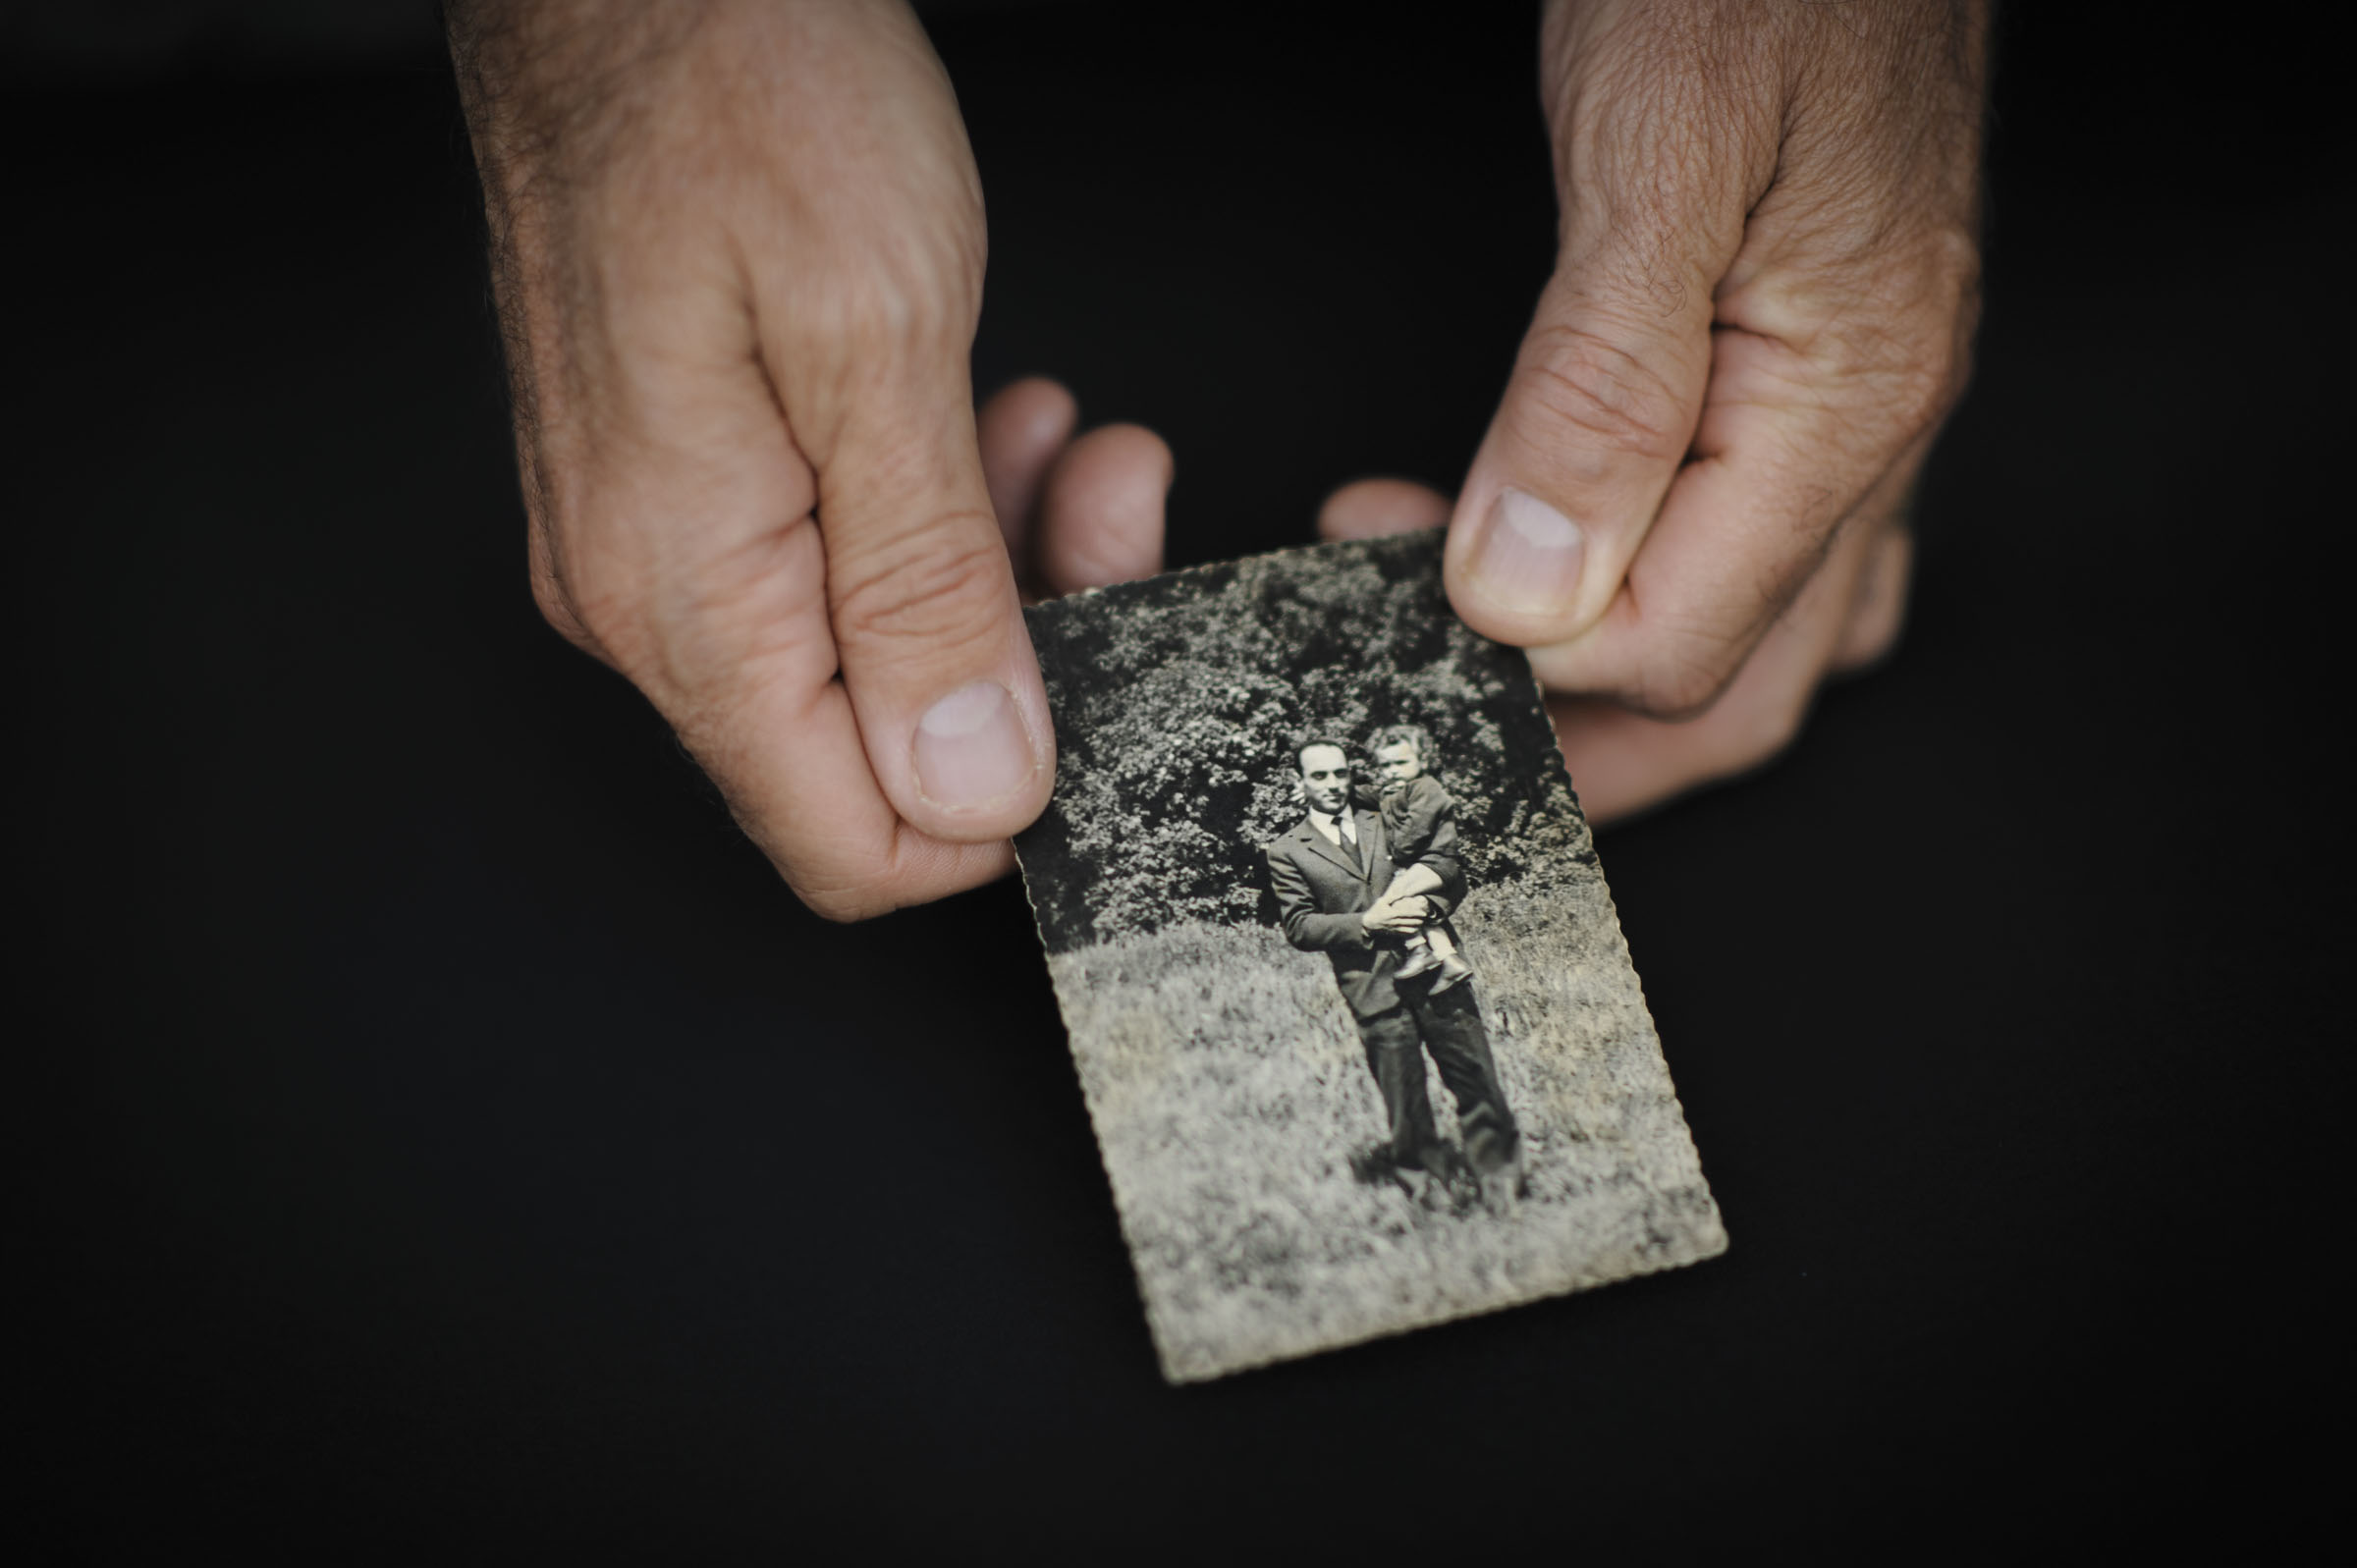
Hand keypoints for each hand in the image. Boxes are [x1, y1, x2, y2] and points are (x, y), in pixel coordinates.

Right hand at [448, 0, 1169, 918]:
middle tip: (1111, 512)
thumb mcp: (877, 340)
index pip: (847, 846)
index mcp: (684, 596)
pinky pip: (834, 568)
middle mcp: (650, 597)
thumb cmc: (731, 88)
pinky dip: (937, 514)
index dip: (995, 813)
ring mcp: (660, 543)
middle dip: (1025, 657)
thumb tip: (975, 784)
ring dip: (995, 567)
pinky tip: (988, 418)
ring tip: (1060, 442)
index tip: (1102, 697)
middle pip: (870, 756)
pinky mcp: (688, 484)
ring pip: (869, 657)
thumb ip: (928, 591)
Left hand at [1323, 0, 1986, 821]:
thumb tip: (1527, 589)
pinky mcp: (1835, 362)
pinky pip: (1779, 547)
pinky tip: (1598, 570)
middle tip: (1437, 724)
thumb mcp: (1655, 155)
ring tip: (1489, 667)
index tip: (1396, 596)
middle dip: (1582, 741)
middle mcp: (1876, 425)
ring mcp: (1867, 402)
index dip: (1522, 655)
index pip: (1671, 643)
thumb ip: (1597, 390)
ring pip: (1768, 637)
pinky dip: (1678, 594)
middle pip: (1738, 688)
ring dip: (1624, 684)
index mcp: (1844, 402)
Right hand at [1361, 897, 1429, 936]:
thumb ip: (1391, 897)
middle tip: (1426, 918)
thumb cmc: (1375, 911)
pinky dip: (1410, 931)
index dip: (1416, 913)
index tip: (1423, 913)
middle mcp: (1394, 922)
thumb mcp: (1381, 902)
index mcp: (1392, 913)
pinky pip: (1404, 933)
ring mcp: (1394, 928)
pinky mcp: (1393, 932)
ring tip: (1422, 923)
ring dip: (1416, 926)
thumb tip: (1400, 892)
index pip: (1407, 913)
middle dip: (1419, 919)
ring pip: (1408, 928)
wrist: (1369, 923)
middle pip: (1410, 921)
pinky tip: (1415, 929)